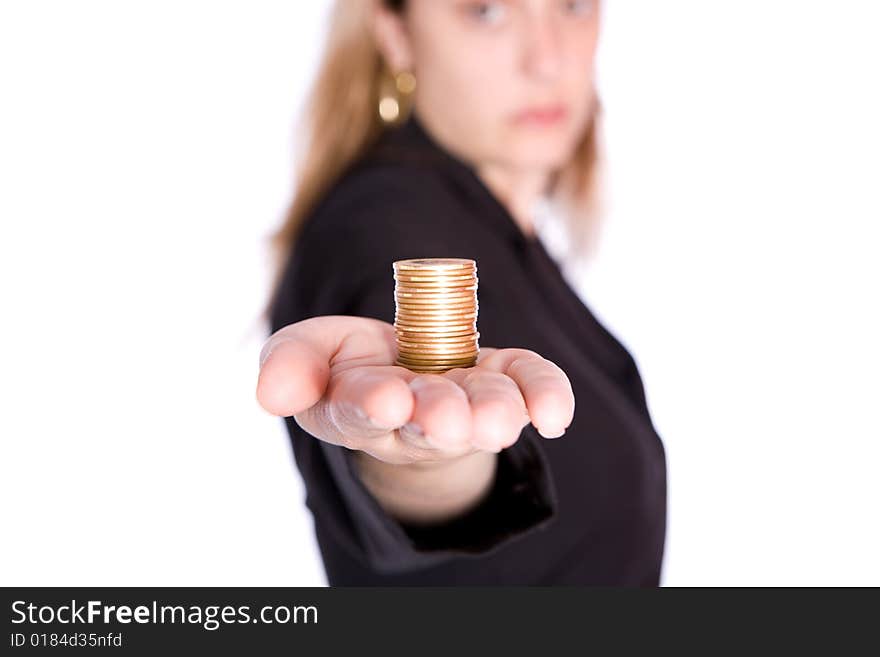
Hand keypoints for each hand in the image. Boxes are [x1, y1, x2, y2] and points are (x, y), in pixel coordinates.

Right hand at [256, 315, 573, 465]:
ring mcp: (464, 400)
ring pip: (482, 412)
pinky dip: (545, 396)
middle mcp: (414, 416)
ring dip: (492, 413)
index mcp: (355, 405)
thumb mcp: (307, 350)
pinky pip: (530, 388)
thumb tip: (272, 394)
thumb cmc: (349, 362)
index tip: (385, 400)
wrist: (403, 374)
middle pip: (427, 421)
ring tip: (498, 419)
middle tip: (447, 419)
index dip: (371, 405)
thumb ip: (291, 364)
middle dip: (438, 416)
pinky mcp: (504, 379)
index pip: (358, 411)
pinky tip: (555, 414)